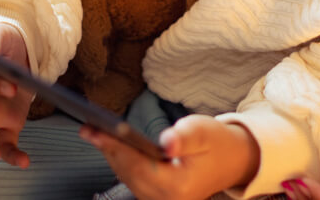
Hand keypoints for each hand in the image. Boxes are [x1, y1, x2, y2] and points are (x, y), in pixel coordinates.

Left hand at [80, 114, 259, 199]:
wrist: (232, 162)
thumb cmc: (217, 144)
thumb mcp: (204, 132)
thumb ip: (184, 138)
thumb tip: (166, 143)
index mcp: (178, 186)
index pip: (138, 166)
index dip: (115, 147)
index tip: (97, 131)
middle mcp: (166, 199)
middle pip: (128, 173)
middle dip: (107, 148)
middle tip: (87, 127)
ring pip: (127, 177)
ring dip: (110, 154)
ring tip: (92, 132)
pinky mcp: (157, 196)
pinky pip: (132, 179)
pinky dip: (120, 160)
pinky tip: (110, 145)